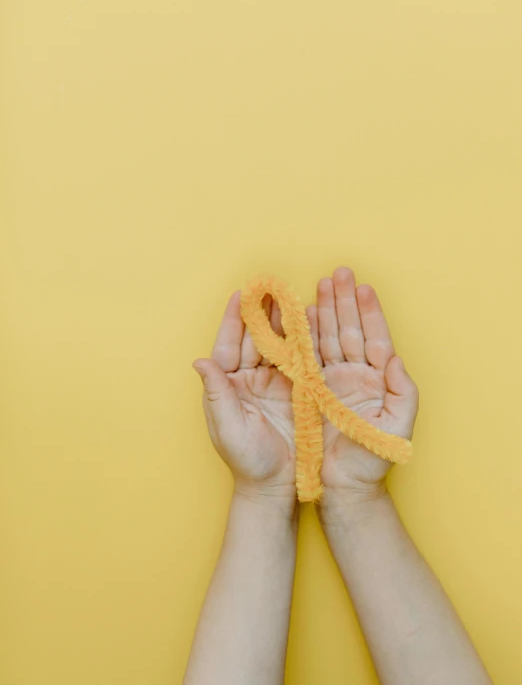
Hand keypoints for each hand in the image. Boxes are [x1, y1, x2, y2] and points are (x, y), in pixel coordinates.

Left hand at [193, 290, 295, 505]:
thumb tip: (200, 361)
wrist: (277, 485)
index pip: (228, 346)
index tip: (240, 295)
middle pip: (254, 338)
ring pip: (277, 344)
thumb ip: (216, 394)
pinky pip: (299, 359)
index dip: (234, 320)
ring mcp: (274, 382)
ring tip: (289, 295)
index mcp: (228, 385)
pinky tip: (308, 321)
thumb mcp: (229, 428)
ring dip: (282, 320)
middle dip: (261, 312)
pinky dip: (303, 340)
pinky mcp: (298, 389)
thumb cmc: (247, 461)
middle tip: (270, 285)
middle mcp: (249, 379)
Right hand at [306, 267, 418, 500]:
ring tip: (320, 285)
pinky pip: (306, 357)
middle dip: (344, 301)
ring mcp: (331, 380)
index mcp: (378, 380)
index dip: (370, 312)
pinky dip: (304, 335)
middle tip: (339, 273)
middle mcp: (355, 375)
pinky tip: (301, 315)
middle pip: (349, 330)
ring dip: (324, 311)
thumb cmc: (373, 460)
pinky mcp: (310, 390)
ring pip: (327, 337)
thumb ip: (403, 392)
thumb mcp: (397, 428)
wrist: (342, 486)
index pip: (375, 338)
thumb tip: (396, 359)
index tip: (363, 287)